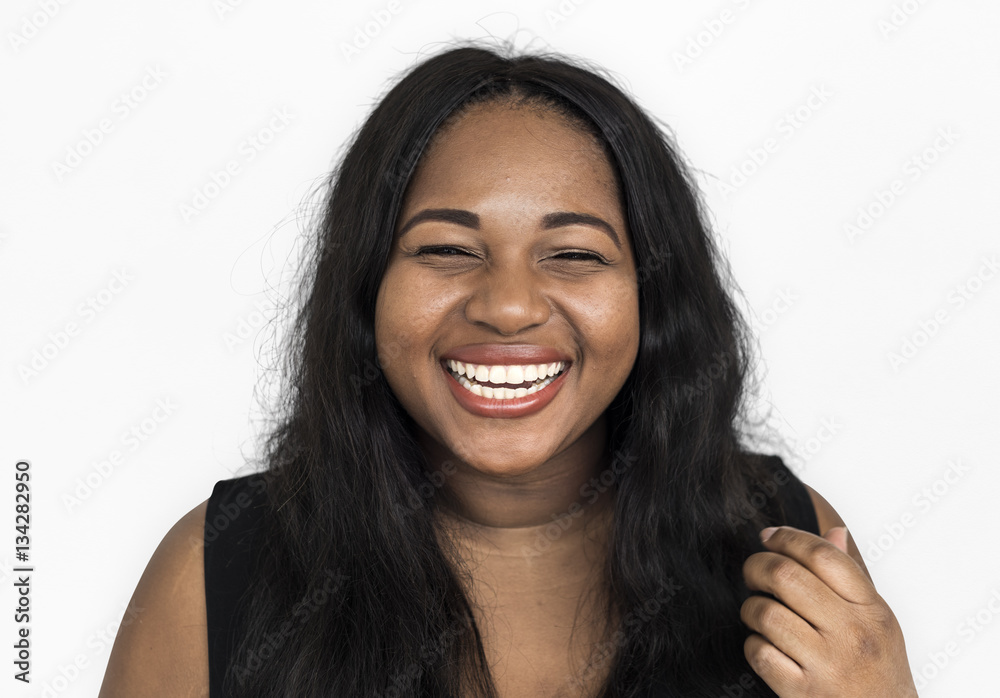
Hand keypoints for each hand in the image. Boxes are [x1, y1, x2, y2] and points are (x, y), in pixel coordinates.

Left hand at [741, 525, 917, 695]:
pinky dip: (753, 645)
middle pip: (786, 576)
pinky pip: (759, 653)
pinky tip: (764, 645)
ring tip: (757, 611)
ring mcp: (827, 666)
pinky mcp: (802, 693)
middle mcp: (852, 635)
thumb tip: (833, 531)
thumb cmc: (878, 671)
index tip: (769, 536)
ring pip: (766, 613)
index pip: (824, 555)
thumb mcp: (879, 621)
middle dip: (756, 566)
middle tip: (752, 572)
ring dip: (751, 608)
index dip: (788, 537)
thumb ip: (852, 578)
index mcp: (872, 610)